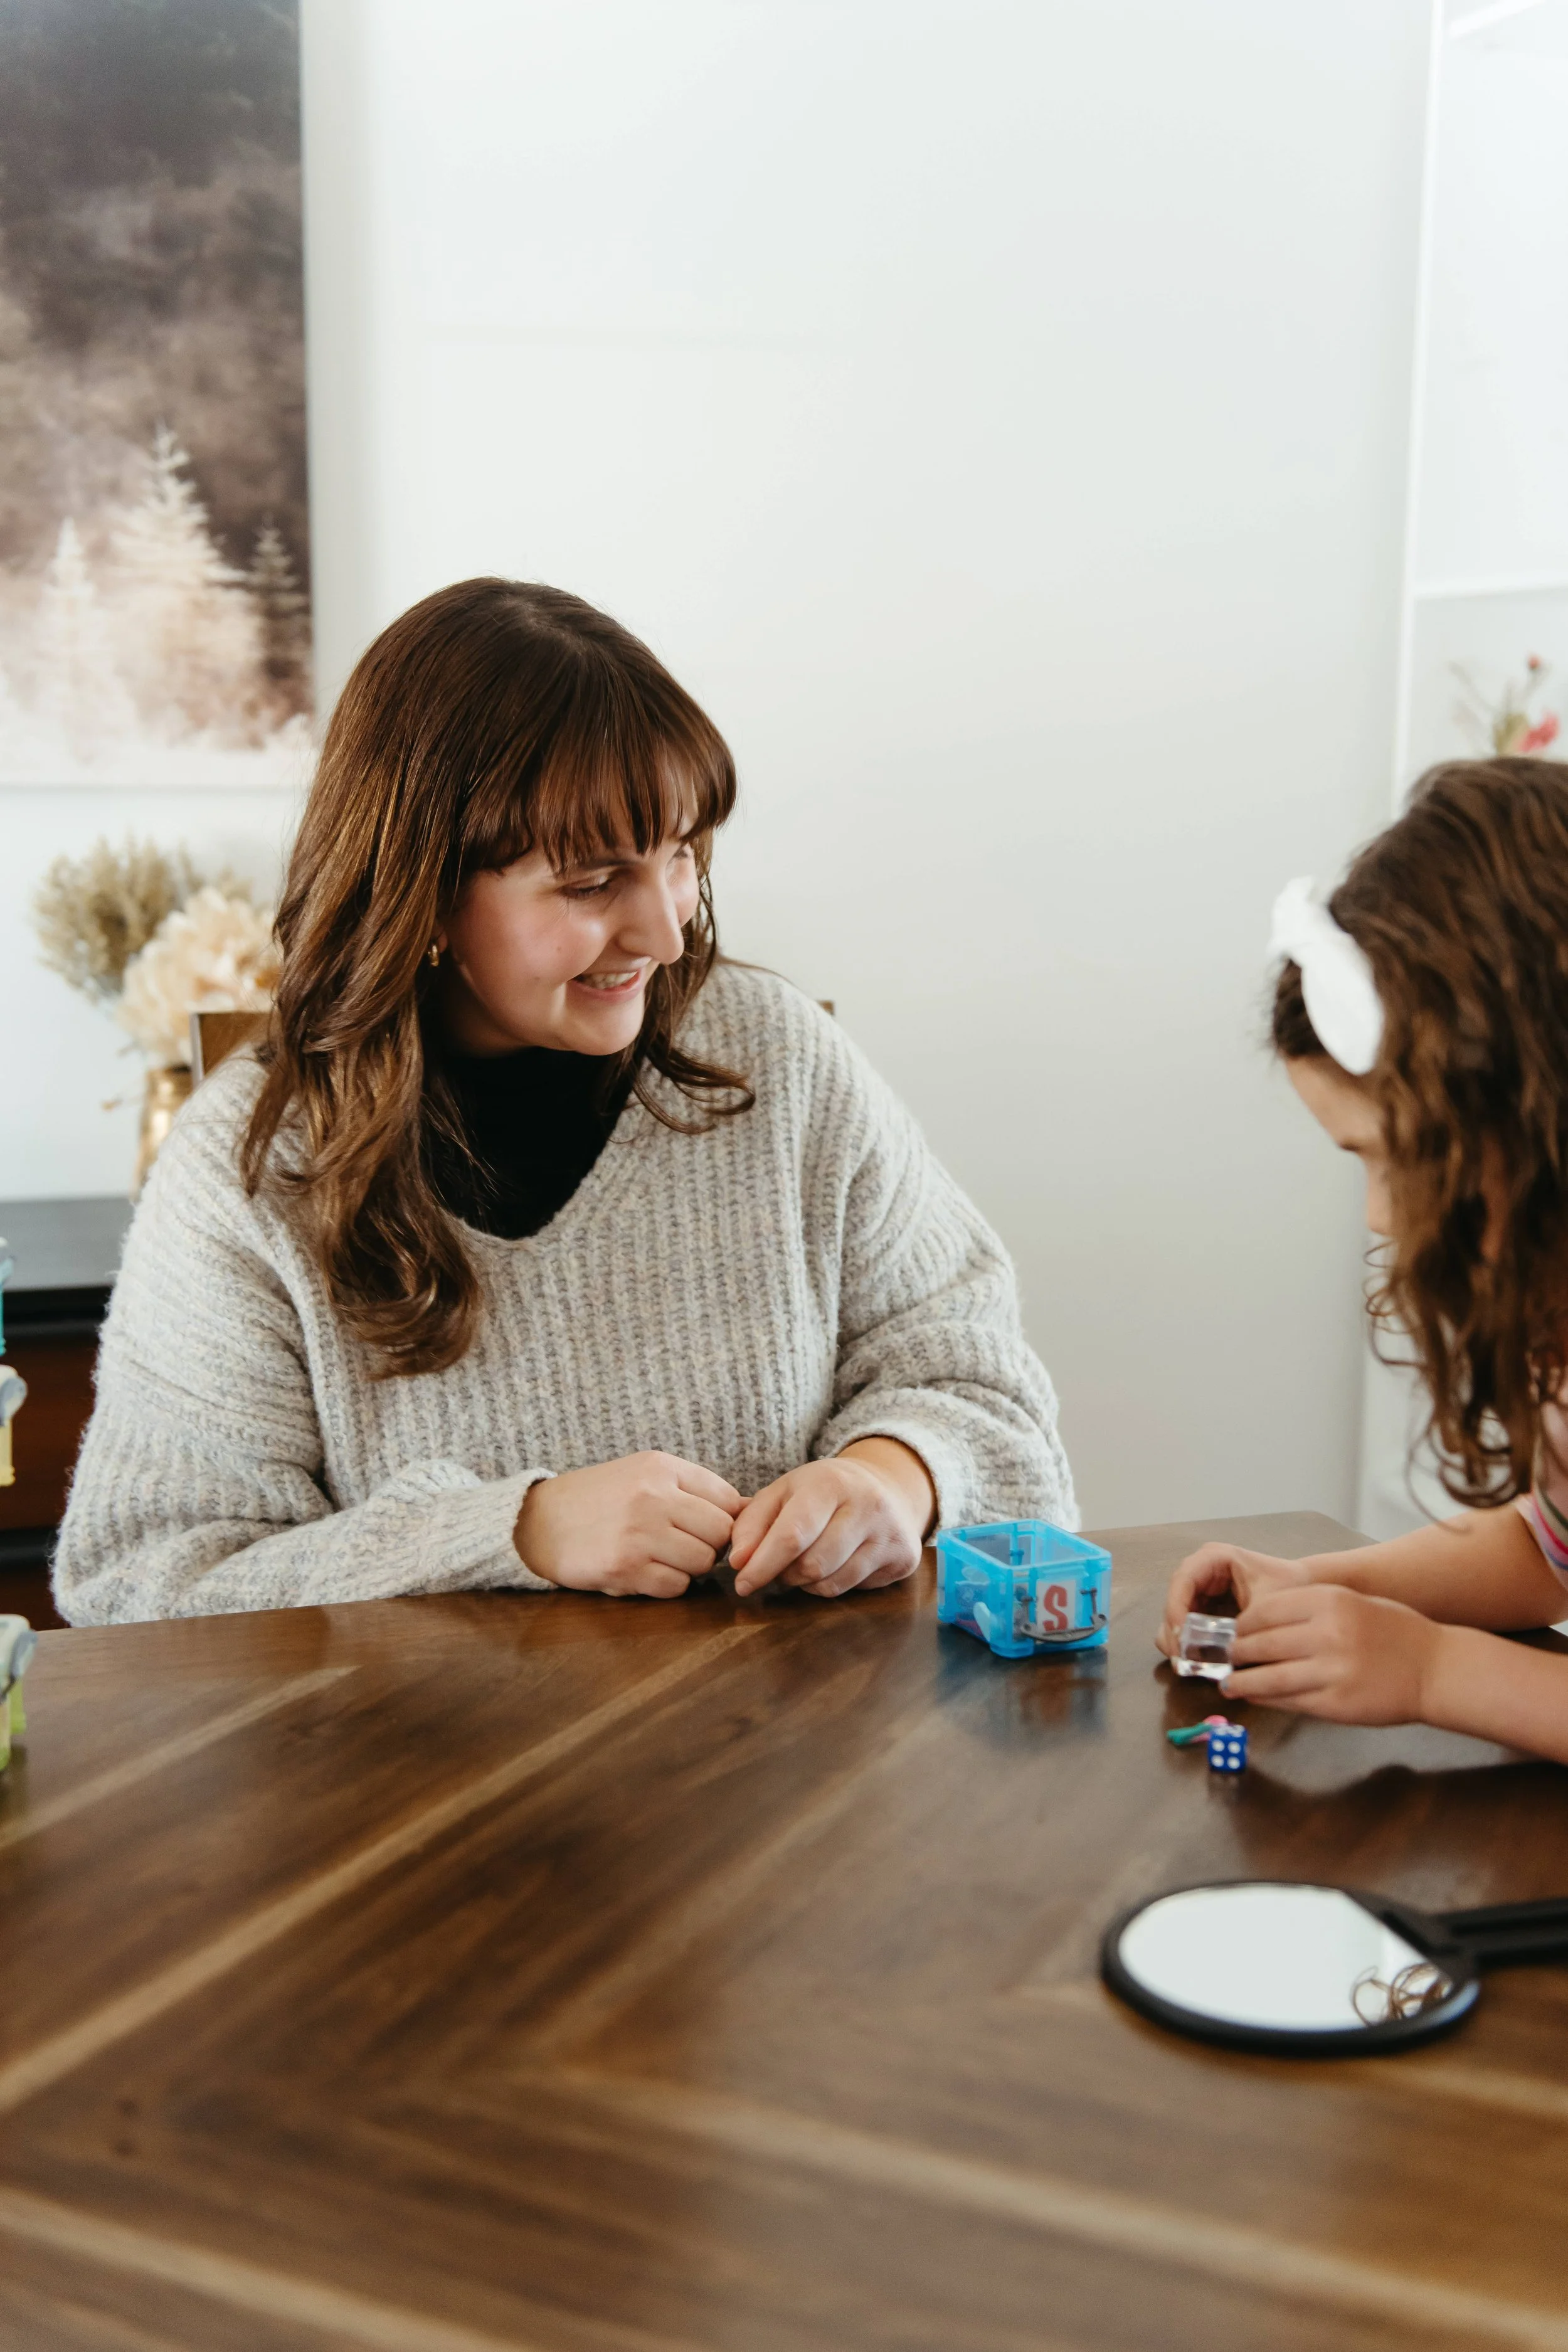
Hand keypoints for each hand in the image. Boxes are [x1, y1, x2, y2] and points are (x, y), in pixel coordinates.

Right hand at [515, 1452, 741, 1597]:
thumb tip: (752, 1511)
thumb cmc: (598, 1499)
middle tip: (684, 1546)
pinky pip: (677, 1586)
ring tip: (662, 1558)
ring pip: (703, 1562)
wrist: (536, 1522)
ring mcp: (639, 1533)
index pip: (729, 1499)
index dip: (726, 1521)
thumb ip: (693, 1489)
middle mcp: (653, 1496)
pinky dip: (668, 1585)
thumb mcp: (643, 1474)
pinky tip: (645, 1572)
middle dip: (710, 1546)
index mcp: (661, 1467)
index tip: (707, 1529)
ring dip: (690, 1568)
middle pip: (722, 1533)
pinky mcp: (624, 1568)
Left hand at [730, 1440, 932, 1598]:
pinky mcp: (903, 1558)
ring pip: (831, 1584)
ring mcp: (889, 1534)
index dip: (763, 1565)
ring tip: (804, 1562)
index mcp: (830, 1483)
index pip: (792, 1534)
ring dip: (806, 1583)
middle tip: (778, 1566)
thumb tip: (740, 1562)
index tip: (742, 1583)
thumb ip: (752, 1524)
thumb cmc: (822, 1492)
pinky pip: (853, 1589)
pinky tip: (831, 1565)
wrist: (885, 1486)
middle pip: (812, 1565)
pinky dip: (830, 1585)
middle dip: (785, 1574)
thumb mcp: (782, 1493)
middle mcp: (867, 1506)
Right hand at [1156, 1543, 1314, 1659]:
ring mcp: (1200, 1590)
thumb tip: (1226, 1652)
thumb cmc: (1288, 1585)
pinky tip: (1195, 1662)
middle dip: (1174, 1629)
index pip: (1183, 1579)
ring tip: (1186, 1664)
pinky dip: (1187, 1644)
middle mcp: (1201, 1571)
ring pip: (1175, 1614)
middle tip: (1180, 1657)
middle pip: (1174, 1599)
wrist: (1303, 1587)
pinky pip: (1186, 1626)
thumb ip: (1248, 1624)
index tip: (1181, 1635)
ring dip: (1177, 1639)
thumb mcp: (1270, 1603)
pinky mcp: (1203, 1608)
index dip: (1176, 1606)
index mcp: (1214, 1557)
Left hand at [1227, 1583, 1441, 1723]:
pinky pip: (1290, 1701)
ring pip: (1270, 1676)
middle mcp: (1328, 1633)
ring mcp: (1331, 1671)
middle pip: (1261, 1643)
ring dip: (1243, 1681)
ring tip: (1229, 1684)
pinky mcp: (1336, 1703)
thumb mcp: (1353, 1602)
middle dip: (1238, 1653)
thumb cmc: (1394, 1632)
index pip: (1265, 1611)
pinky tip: (1255, 1696)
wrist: (1436, 1668)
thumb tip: (1260, 1623)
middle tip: (1227, 1657)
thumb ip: (1310, 1610)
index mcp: (1329, 1601)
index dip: (1243, 1624)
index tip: (1235, 1631)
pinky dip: (1266, 1699)